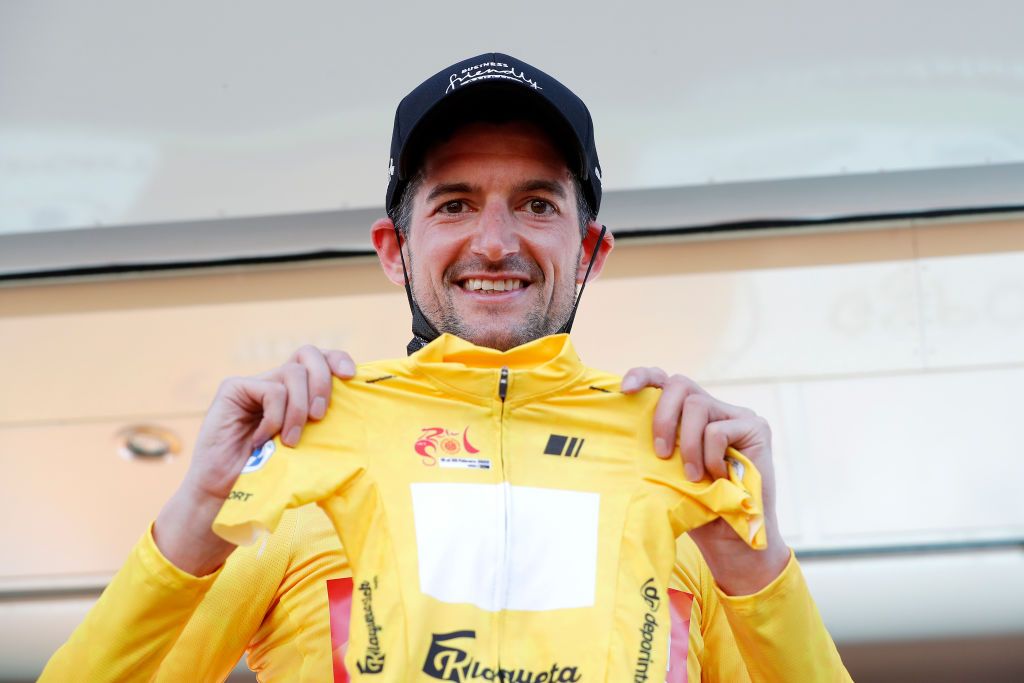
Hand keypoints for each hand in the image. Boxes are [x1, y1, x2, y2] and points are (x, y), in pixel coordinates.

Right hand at [153, 346, 355, 574]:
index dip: (337, 359)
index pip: (320, 359)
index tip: (350, 376)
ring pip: (293, 373)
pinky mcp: (234, 388)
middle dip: (322, 382)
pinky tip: (262, 439)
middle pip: (308, 355)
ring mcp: (254, 383)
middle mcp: (276, 382)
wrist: (225, 493)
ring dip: (298, 410)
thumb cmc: (270, 475)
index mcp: (296, 392)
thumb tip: (356, 407)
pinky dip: (275, 417)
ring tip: (290, 441)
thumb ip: (321, 423)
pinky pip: (272, 391)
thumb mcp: (306, 445)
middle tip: (320, 416)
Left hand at [622, 367, 790, 594]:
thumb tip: (624, 427)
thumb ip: (657, 444)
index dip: (644, 376)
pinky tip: (719, 476)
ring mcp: (736, 414)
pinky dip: (711, 456)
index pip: (664, 380)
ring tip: (692, 477)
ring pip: (697, 405)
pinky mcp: (756, 427)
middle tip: (660, 454)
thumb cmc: (694, 506)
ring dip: (688, 445)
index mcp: (687, 415)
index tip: (625, 389)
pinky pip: (718, 430)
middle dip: (663, 417)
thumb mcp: (666, 471)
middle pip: (679, 384)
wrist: (730, 541)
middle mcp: (713, 407)